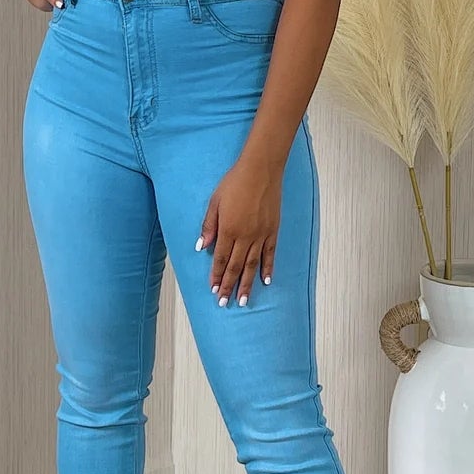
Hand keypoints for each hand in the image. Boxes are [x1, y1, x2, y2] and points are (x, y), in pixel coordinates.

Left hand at [196, 153, 281, 305]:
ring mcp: (260, 235)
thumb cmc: (234, 183)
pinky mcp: (273, 231)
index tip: (213, 290)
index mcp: (228, 230)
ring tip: (242, 300)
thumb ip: (208, 226)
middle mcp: (244, 236)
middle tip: (225, 303)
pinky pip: (270, 254)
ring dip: (246, 284)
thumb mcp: (214, 202)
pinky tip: (266, 281)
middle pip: (235, 267)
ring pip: (252, 265)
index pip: (220, 259)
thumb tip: (200, 247)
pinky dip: (268, 269)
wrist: (260, 170)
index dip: (216, 276)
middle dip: (228, 286)